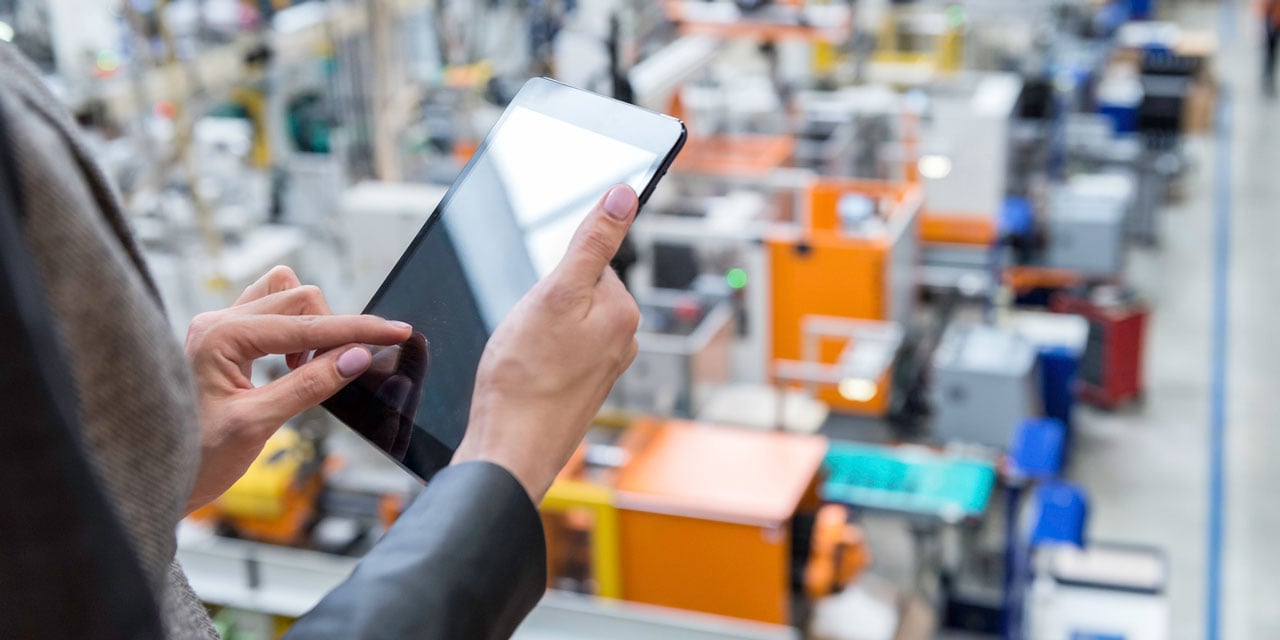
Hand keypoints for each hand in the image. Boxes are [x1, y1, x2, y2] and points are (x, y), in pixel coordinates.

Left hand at [183, 266, 411, 513]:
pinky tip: (295, 366)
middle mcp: (217, 321)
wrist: (153, 477)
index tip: (397, 331)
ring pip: (285, 296)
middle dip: (333, 330)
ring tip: (309, 369)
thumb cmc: (195, 457)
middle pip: (299, 298)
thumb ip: (310, 385)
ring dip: (312, 325)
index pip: (306, 324)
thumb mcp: (258, 425)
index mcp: (220, 336)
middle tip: (343, 371)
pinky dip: (296, 331)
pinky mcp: (225, 339)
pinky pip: (271, 313)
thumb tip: (357, 357)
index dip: (358, 329)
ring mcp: (219, 327)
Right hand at [453, 185, 640, 501]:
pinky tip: (523, 375)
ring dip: (537, 331)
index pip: (588, 262)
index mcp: (624, 311)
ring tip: (522, 357)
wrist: (509, 450)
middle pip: (576, 291)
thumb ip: (593, 242)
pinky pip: (556, 353)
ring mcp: (603, 367)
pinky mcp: (581, 388)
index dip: (552, 275)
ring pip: (562, 323)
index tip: (537, 303)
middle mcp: (623, 339)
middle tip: (525, 333)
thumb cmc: (524, 378)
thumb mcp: (555, 292)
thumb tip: (625, 194)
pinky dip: (535, 357)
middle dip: (544, 302)